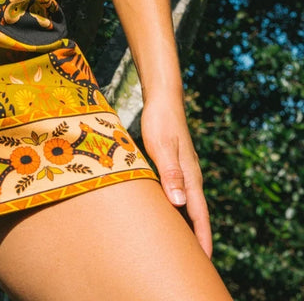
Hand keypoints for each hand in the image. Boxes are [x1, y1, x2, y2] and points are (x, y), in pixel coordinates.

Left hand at [140, 94, 212, 256]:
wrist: (163, 100)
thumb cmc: (161, 122)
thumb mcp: (162, 147)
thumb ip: (170, 174)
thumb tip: (180, 203)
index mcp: (191, 177)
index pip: (199, 215)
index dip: (202, 239)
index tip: (204, 261)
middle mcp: (191, 178)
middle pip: (197, 215)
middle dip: (196, 239)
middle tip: (192, 264)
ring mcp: (185, 173)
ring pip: (188, 206)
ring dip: (187, 226)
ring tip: (181, 248)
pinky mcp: (176, 168)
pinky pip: (179, 196)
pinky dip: (177, 210)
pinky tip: (169, 216)